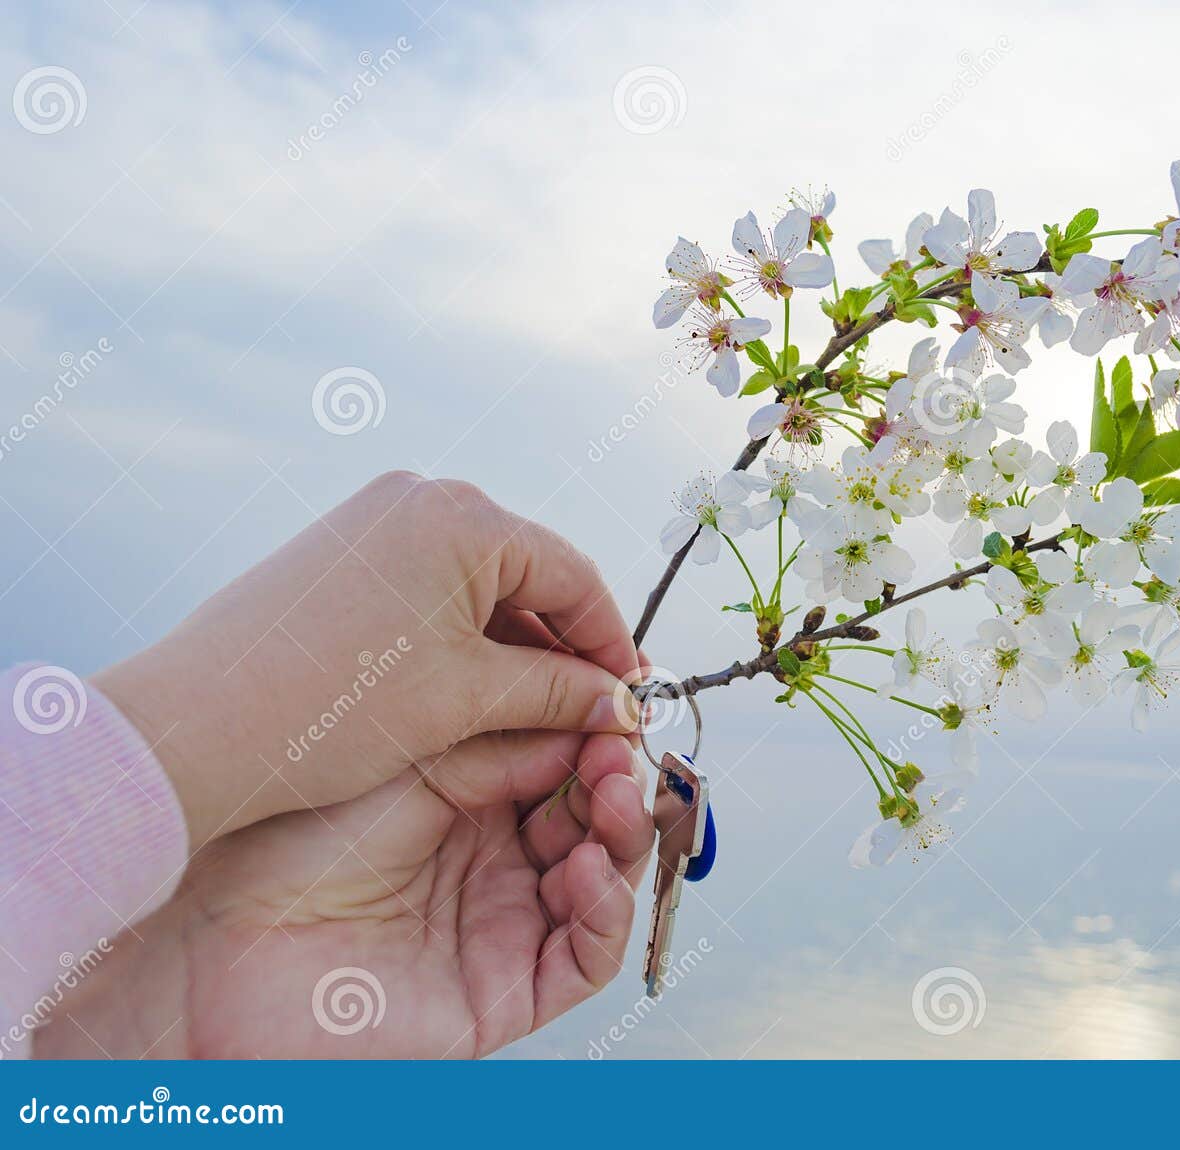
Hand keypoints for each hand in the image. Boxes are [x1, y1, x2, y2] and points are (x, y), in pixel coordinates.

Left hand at [34, 730, 654, 1057]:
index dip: (599, 732)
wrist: (213, 931)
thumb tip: (599, 706)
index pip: (567, 762)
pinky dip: (605, 909)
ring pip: (606, 880)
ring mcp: (506, 924)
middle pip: (597, 818)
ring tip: (614, 794)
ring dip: (624, 834)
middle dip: (619, 778)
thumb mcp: (414, 757)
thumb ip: (508, 738)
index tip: (621, 698)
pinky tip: (591, 867)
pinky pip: (585, 956)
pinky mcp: (507, 990)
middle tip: (623, 747)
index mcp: (475, 797)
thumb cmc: (287, 832)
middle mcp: (497, 857)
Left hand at [92, 471, 642, 844]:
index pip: (573, 574)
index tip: (627, 697)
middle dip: (560, 646)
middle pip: (528, 574)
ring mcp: (373, 523)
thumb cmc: (326, 707)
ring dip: (511, 647)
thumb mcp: (465, 700)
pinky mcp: (341, 555)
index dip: (609, 642)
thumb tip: (616, 702)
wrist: (193, 728)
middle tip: (586, 711)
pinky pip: (428, 589)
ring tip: (529, 714)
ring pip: (478, 585)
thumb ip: (557, 692)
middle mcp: (419, 500)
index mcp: (462, 517)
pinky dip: (459, 639)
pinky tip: (469, 693)